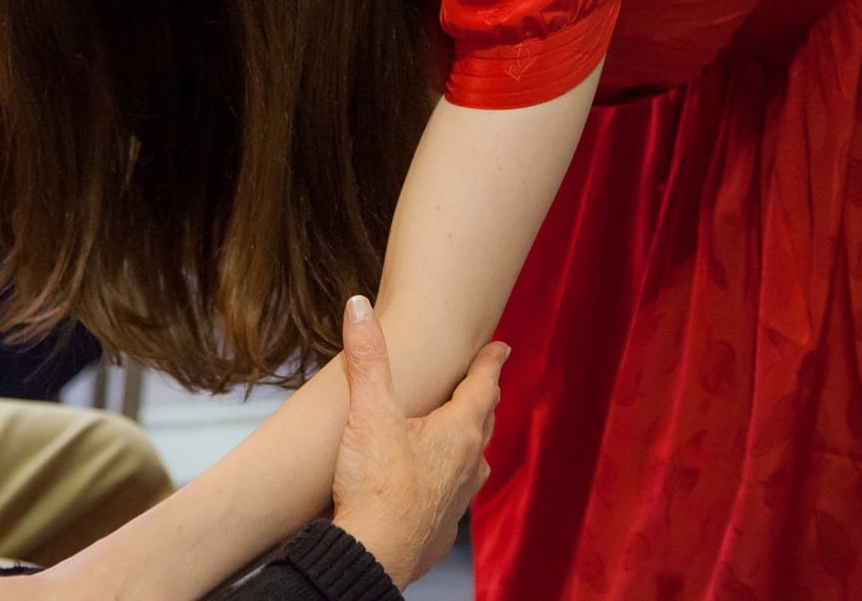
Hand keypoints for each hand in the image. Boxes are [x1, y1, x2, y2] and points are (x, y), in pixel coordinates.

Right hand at [328, 296, 506, 588]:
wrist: (373, 554)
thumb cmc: (375, 486)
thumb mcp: (369, 410)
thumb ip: (367, 357)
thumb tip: (360, 307)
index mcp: (458, 431)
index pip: (483, 386)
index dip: (490, 363)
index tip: (501, 348)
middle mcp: (466, 465)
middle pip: (482, 423)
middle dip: (483, 399)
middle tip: (484, 383)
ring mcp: (457, 500)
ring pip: (472, 464)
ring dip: (469, 443)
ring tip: (463, 434)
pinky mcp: (439, 529)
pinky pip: (453, 497)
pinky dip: (449, 482)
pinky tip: (435, 487)